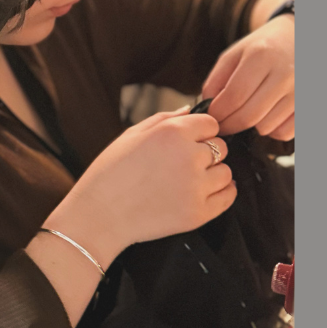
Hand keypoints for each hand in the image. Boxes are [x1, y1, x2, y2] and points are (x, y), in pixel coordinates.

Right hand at [44, 109, 235, 270]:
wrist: (98, 216)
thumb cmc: (110, 173)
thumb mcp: (131, 135)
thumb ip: (165, 119)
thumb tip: (191, 111)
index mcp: (173, 132)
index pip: (211, 124)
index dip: (201, 133)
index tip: (189, 143)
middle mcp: (189, 156)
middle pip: (221, 148)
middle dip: (208, 154)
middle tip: (185, 165)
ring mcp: (196, 186)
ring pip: (226, 172)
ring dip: (214, 175)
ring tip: (190, 182)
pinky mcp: (198, 213)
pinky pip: (228, 197)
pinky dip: (221, 194)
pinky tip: (203, 193)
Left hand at [202, 15, 293, 138]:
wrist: (298, 38)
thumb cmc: (262, 48)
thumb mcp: (234, 54)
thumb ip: (216, 80)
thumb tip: (209, 110)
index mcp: (262, 55)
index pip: (234, 96)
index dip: (218, 113)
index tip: (212, 117)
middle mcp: (285, 73)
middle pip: (249, 116)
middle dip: (230, 125)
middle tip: (223, 124)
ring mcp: (301, 91)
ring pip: (266, 128)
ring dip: (252, 126)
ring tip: (249, 112)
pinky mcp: (309, 105)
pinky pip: (285, 133)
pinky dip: (272, 130)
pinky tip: (268, 116)